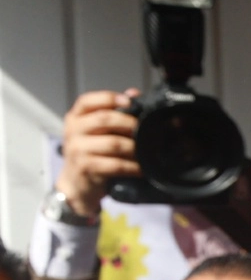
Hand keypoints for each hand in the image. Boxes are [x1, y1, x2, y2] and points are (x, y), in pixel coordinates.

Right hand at [54, 89, 140, 216]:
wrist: (76, 186)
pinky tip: (142, 169)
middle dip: (130, 123)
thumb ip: (112, 113)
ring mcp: (78, 150)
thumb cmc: (91, 155)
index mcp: (75, 118)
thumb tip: (134, 93)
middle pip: (105, 119)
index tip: (130, 102)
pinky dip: (132, 167)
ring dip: (135, 148)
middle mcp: (73, 131)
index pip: (88, 101)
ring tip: (148, 151)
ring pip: (113, 143)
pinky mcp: (87, 168)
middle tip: (147, 130)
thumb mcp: (96, 133)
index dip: (110, 98)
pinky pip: (116, 165)